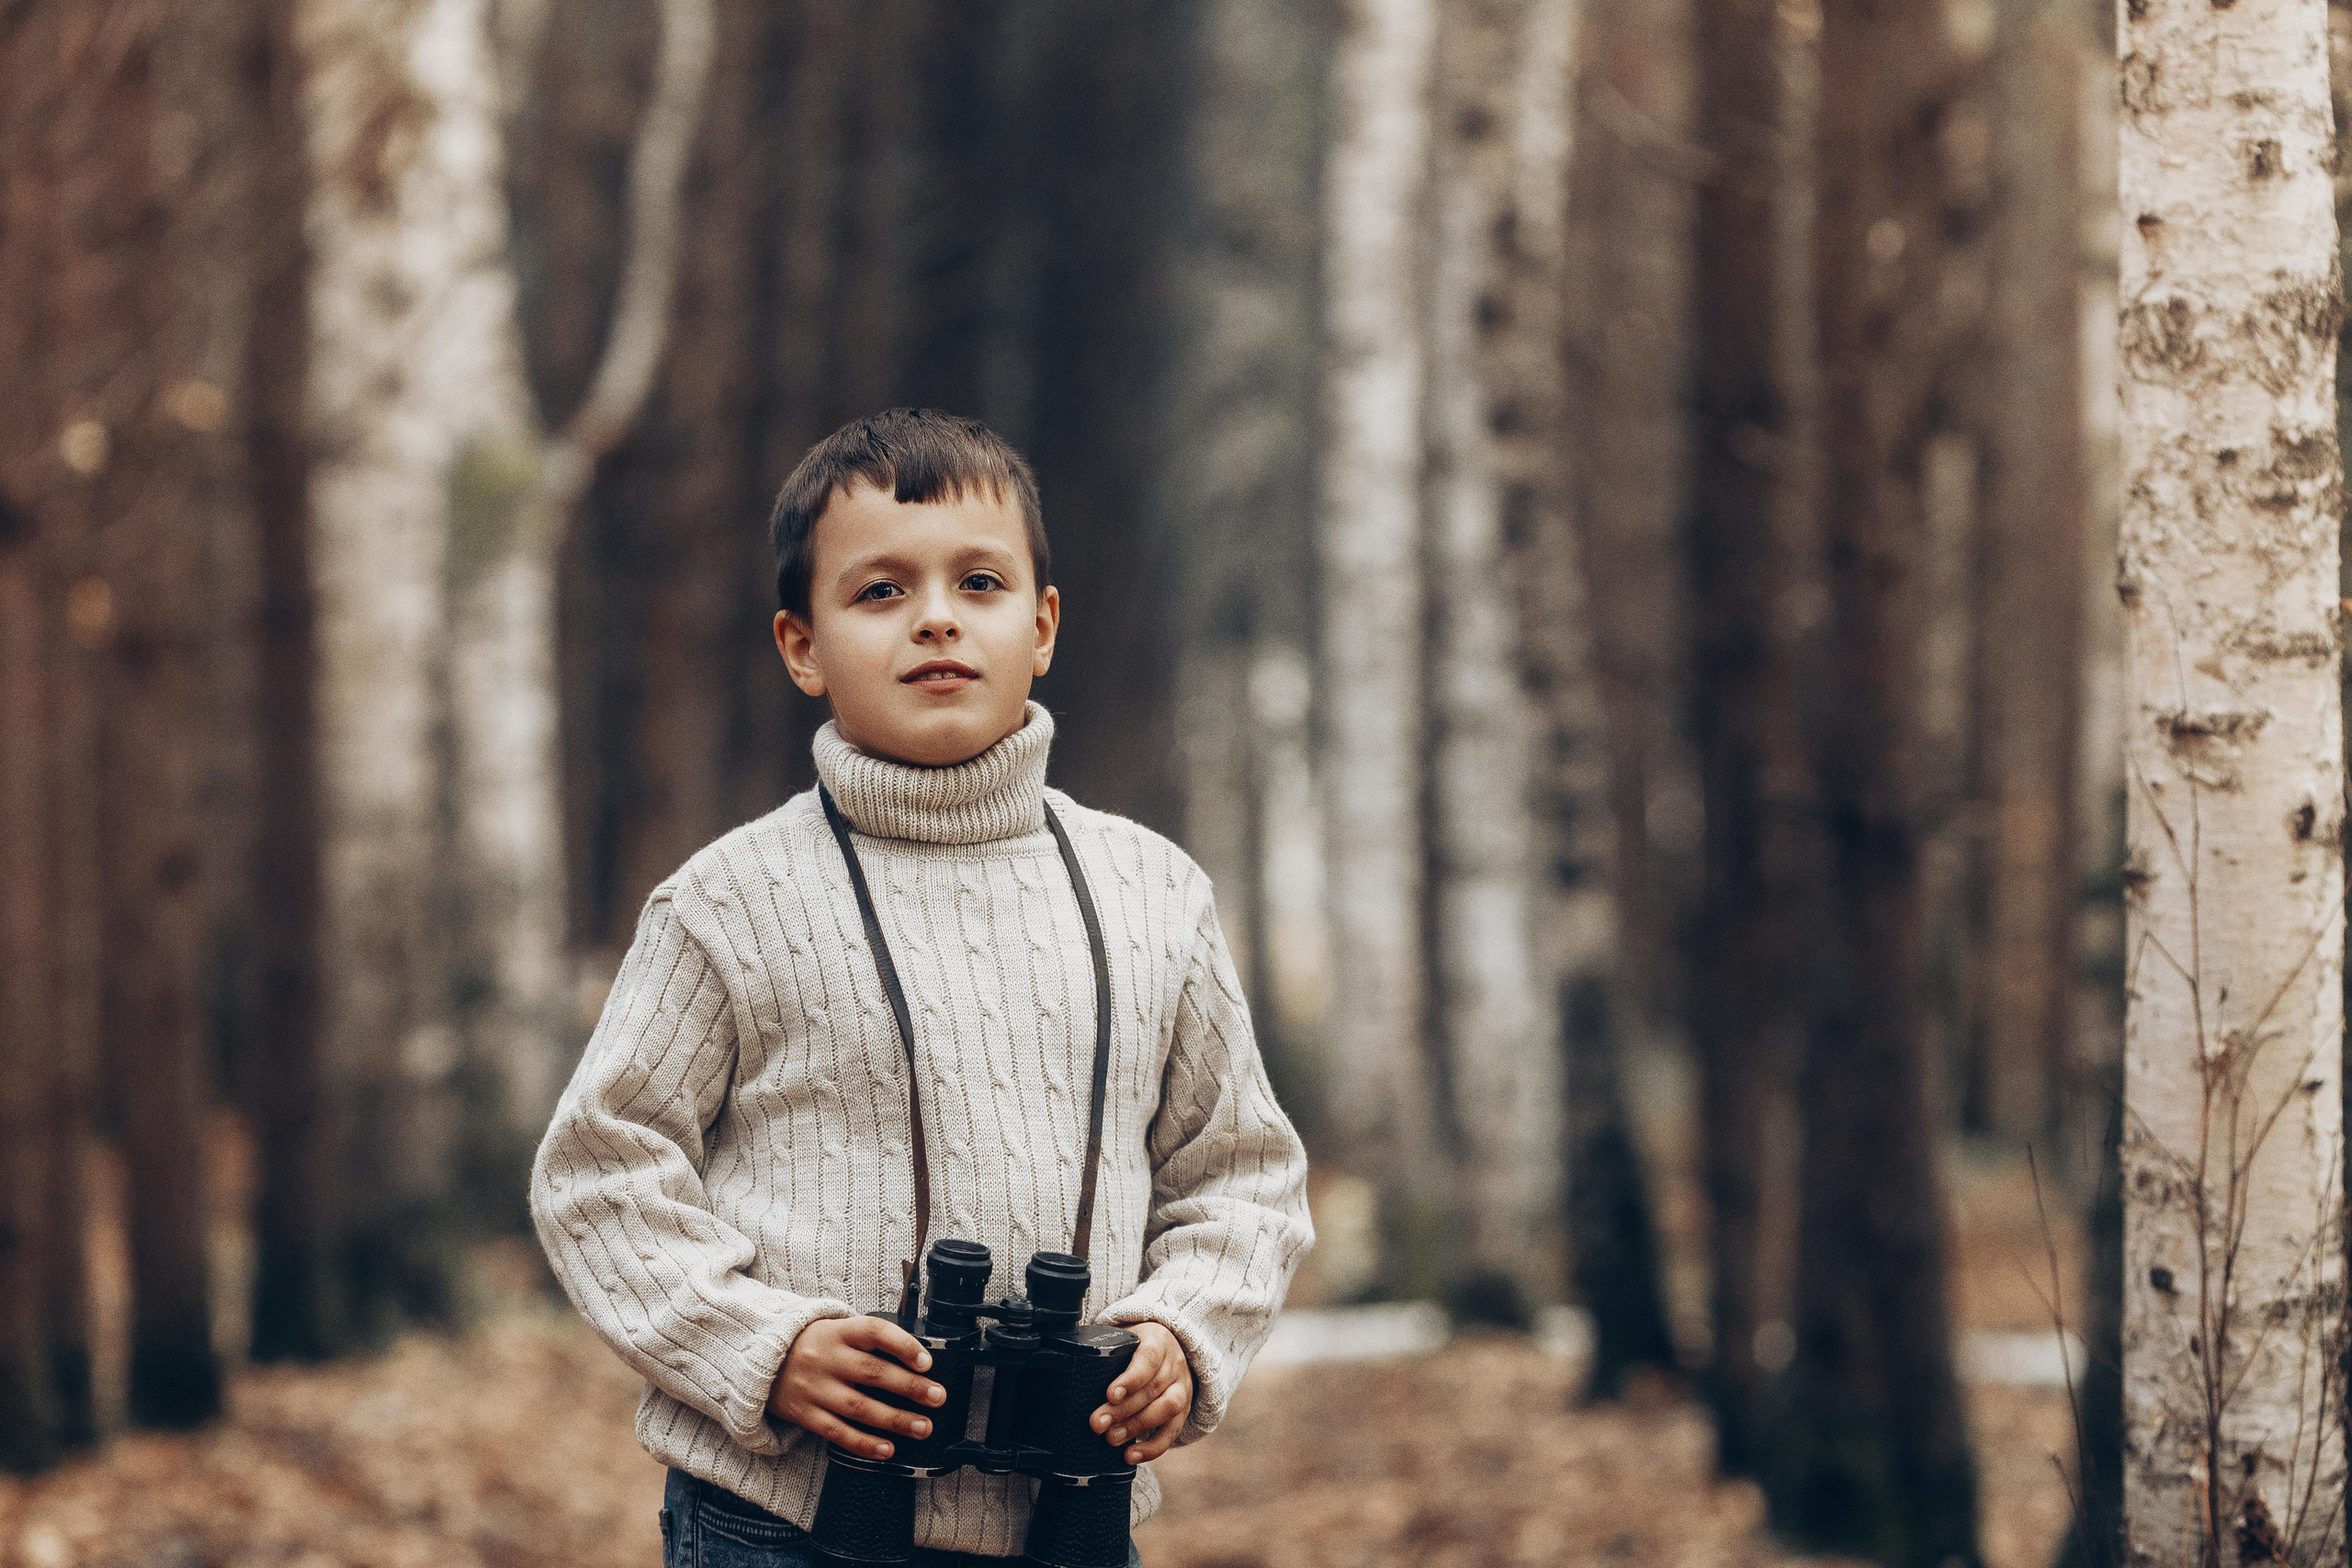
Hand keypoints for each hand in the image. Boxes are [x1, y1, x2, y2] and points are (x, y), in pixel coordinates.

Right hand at [768, 1315, 945, 1459]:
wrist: (760, 1360)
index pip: (874, 1331)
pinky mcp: (804, 1413)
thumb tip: (916, 1358)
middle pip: (873, 1372)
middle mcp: (826, 1358)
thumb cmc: (812, 1344)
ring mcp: (814, 1387)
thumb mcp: (836, 1329)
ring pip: (859, 1407)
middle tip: (937, 1397)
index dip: (903, 1345)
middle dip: (910, 1387)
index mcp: (838, 1331)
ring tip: (923, 1427)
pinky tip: (887, 1449)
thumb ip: (868, 1339)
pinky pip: (837, 1431)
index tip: (927, 1362)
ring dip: (895, 1420)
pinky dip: (864, 1443)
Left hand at [1089, 1320, 1191, 1463]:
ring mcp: (1182, 1387)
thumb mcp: (1124, 1340)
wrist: (1169, 1348)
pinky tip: (1130, 1455)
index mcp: (1157, 1341)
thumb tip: (1072, 1365)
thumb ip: (1106, 1351)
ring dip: (1136, 1427)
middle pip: (1153, 1388)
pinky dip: (1152, 1448)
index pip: (1149, 1358)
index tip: (1110, 1394)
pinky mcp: (1183, 1411)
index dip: (1131, 1379)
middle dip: (1123, 1410)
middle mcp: (1174, 1364)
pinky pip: (1172, 1432)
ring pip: (1167, 1408)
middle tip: (1098, 1424)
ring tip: (1111, 1439)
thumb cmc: (1135, 1346)